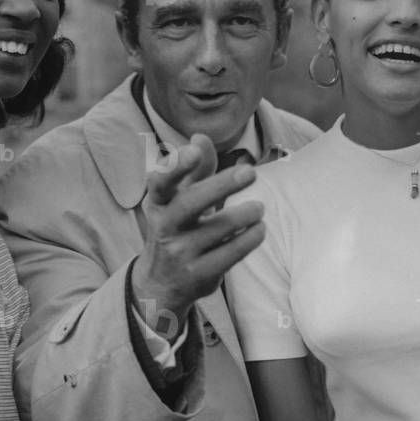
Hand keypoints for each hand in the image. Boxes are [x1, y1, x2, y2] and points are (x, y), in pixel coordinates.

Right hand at [131, 134, 264, 324]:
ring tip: (259, 207)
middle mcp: (165, 227)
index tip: (193, 151)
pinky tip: (260, 229)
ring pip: (217, 229)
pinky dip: (249, 239)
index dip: (174, 166)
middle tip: (250, 171)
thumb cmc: (178, 228)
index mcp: (159, 203)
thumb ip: (195, 169)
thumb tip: (201, 137)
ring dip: (244, 215)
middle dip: (221, 185)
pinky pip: (229, 254)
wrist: (162, 283)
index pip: (160, 181)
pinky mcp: (199, 274)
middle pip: (190, 203)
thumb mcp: (180, 199)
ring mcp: (180, 253)